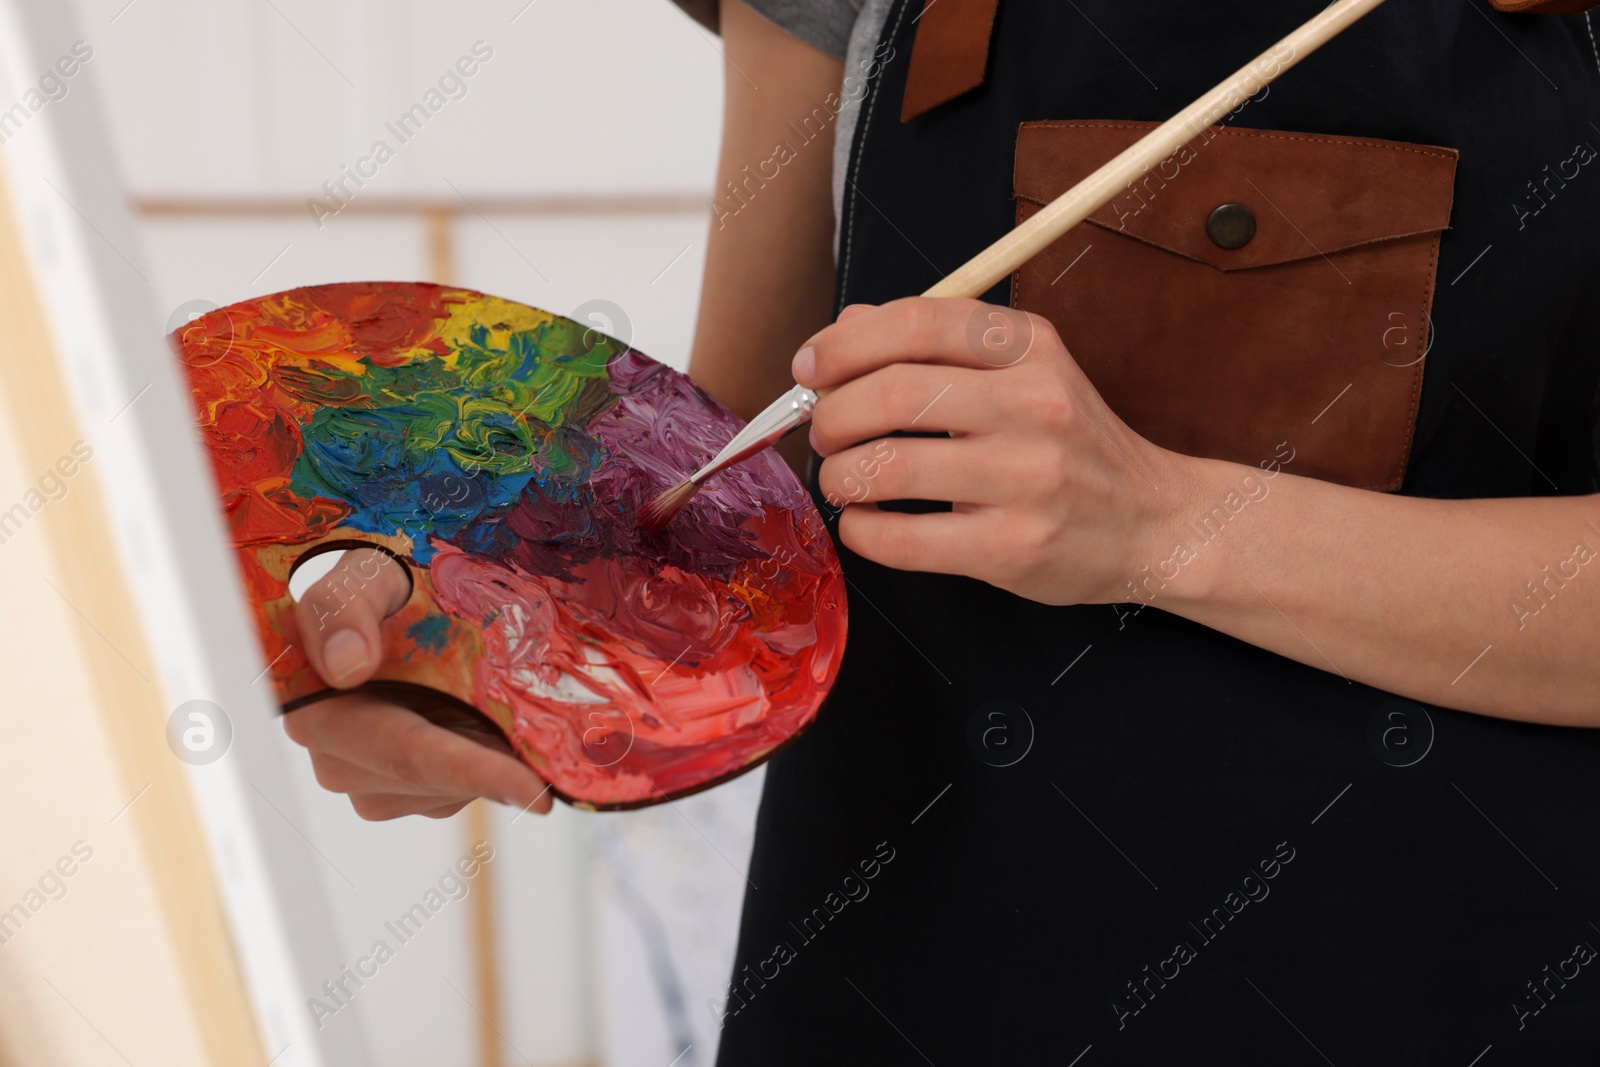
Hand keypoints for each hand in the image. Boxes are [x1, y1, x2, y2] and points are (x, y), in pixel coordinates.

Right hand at [280, 548, 552, 820]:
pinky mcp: (400, 793)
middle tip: (558, 767)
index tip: (532, 789)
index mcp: (315, 709)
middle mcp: (334, 759)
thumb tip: (347, 666)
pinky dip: (484, 765)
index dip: (471, 772)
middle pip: (434, 782)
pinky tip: (490, 725)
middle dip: (500, 772)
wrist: (385, 611)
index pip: (404, 751)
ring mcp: (367, 783)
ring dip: (490, 761)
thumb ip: (344, 607)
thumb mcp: (366, 576)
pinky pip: (456, 791)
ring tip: (507, 710)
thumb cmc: (380, 589)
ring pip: (451, 791)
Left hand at [799, 298, 1196, 605]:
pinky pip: (903, 538)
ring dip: (839, 475)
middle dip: (832, 415)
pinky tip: (864, 523)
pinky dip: (861, 531)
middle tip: (823, 433)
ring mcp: (1027, 479)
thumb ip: (937, 346)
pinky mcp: (1013, 547)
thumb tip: (844, 330)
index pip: (919, 321)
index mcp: (1031, 347)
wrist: (1155, 522)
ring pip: (890, 466)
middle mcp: (1034, 404)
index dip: (845, 343)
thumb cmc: (1071, 446)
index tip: (810, 367)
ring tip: (841, 480)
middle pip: (893, 393)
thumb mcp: (1023, 372)